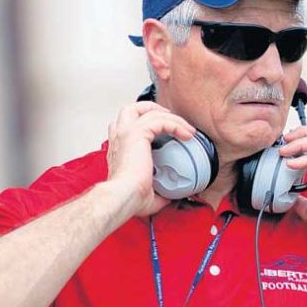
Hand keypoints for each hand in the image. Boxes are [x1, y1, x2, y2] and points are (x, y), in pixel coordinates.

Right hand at [106, 101, 195, 217]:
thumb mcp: (147, 193)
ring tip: (186, 128)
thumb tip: (171, 195)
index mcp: (119, 149)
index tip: (163, 130)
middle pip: (132, 108)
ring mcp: (126, 133)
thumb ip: (159, 191)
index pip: (125, 125)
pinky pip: (161, 120)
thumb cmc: (129, 198)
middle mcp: (119, 137)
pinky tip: (187, 135)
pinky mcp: (137, 133)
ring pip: (149, 111)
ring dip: (171, 117)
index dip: (143, 122)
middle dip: (153, 109)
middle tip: (171, 119)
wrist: (123, 197)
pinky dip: (176, 124)